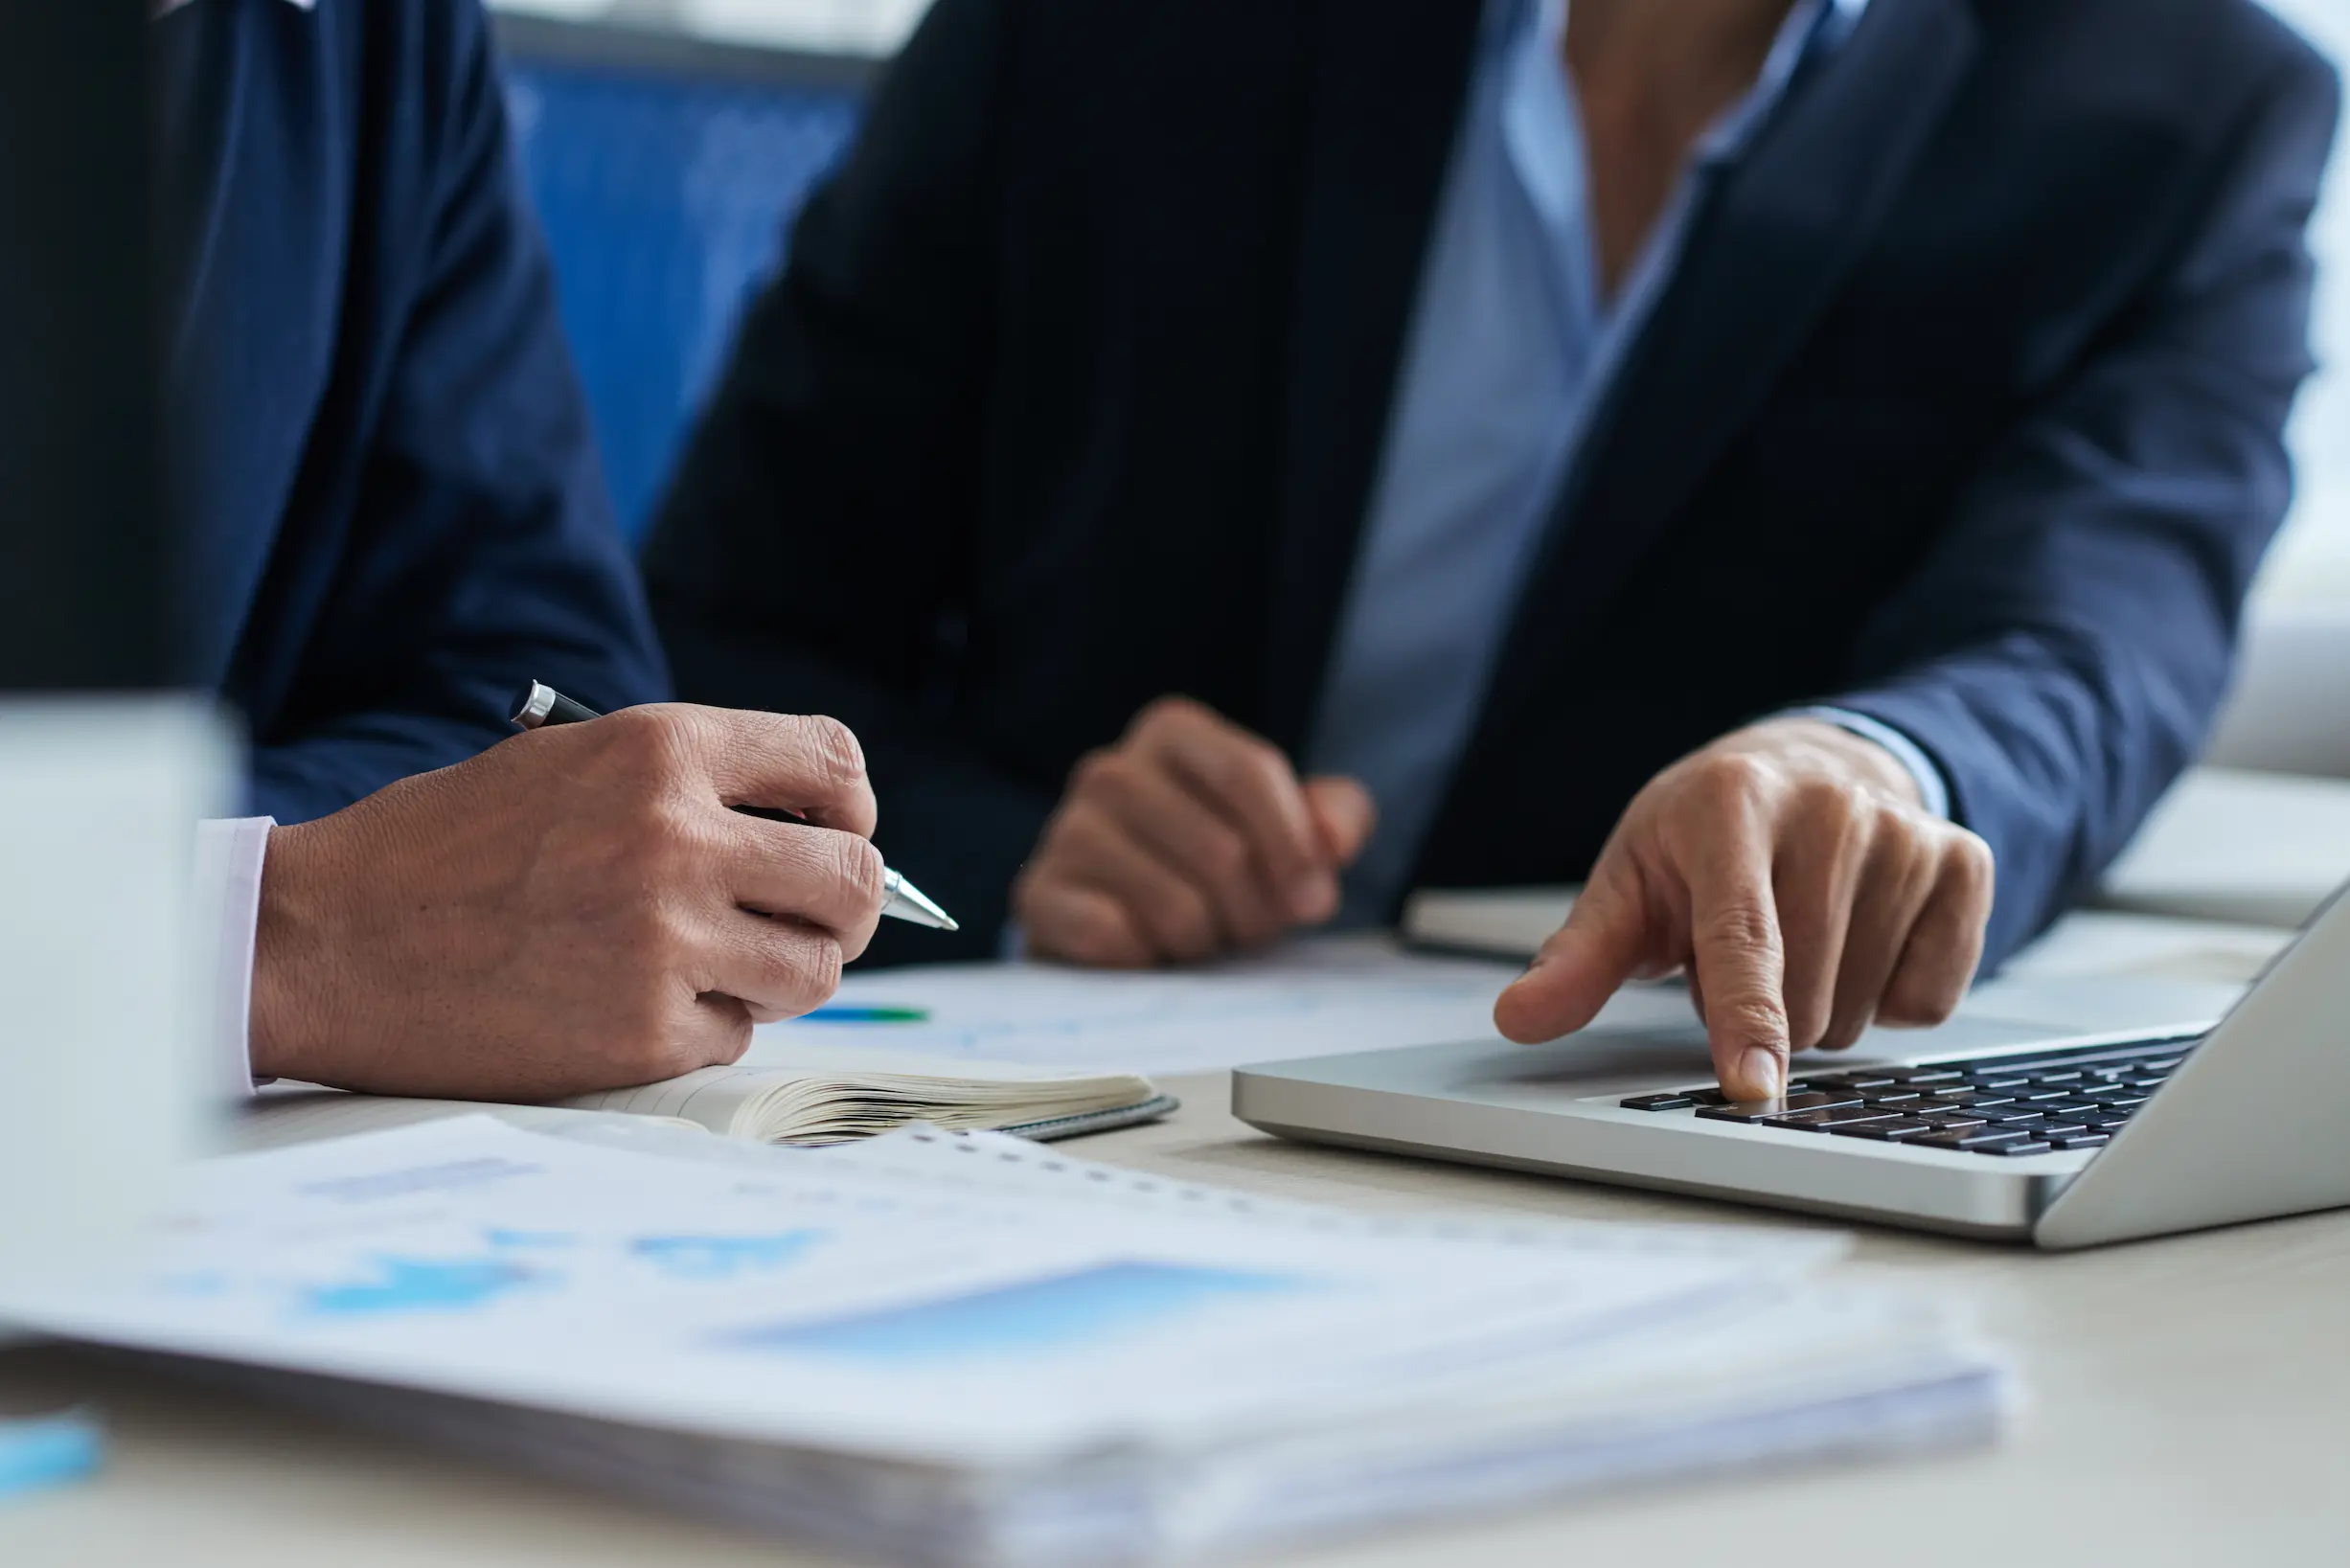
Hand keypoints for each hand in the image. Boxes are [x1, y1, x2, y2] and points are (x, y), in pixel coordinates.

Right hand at [250, 704, 886, 1098]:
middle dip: (842, 906)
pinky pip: (735, 1035)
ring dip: (780, 974)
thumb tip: (812, 832)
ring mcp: (665, 940)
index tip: (829, 835)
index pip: (836, 764)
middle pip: (855, 880)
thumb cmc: (440, 848)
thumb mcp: (568, 763)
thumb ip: (689, 786)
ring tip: (713, 965)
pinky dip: (702, 1027)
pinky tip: (631, 1003)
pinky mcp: (642, 1030)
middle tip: (801, 921)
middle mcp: (678, 838)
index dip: (851, 809)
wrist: (323, 939)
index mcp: (662, 751)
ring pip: (814, 969)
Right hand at [1013, 697, 1374, 965]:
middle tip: (1251, 929)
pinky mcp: (1038, 894)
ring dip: (1205, 941)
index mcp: (1173, 731)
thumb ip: (1335, 818)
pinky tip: (1148, 950)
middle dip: (1256, 911)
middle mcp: (1110, 770)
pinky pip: (1114, 937)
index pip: (1249, 773)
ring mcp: (1065, 830)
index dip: (1294, 848)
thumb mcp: (1291, 831)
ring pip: (1175, 906)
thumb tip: (1334, 841)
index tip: (1315, 900)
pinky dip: (1148, 959)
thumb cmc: (1220, 867)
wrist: (1129, 920)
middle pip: (1221, 851)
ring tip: (1201, 937)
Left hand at [1493, 718, 1992, 1099]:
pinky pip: (1932, 996)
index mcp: (1732, 806)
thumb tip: (1520, 1017)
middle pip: (1807, 995)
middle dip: (1763, 1014)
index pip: (1742, 937)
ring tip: (1798, 941)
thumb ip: (1578, 957)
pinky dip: (1891, 996)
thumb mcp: (1631, 882)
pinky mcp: (1966, 863)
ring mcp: (1908, 834)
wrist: (1808, 765)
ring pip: (1867, 1007)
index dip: (1744, 1020)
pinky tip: (1862, 940)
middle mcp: (1831, 809)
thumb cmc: (1704, 837)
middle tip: (1742, 954)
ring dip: (1823, 1008)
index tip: (1751, 1087)